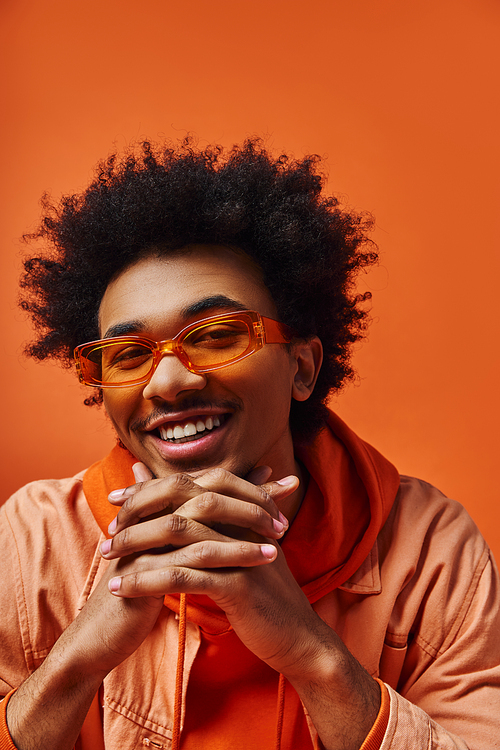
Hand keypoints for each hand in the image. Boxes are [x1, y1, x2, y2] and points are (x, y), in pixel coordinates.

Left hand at [101, 464, 381, 749]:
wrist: (298, 637)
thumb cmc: (264, 595)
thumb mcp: (240, 552)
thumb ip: (216, 526)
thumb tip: (186, 508)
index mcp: (241, 510)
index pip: (188, 485)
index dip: (148, 489)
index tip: (117, 500)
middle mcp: (242, 522)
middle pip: (179, 501)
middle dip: (137, 512)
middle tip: (107, 529)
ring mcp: (241, 550)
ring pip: (176, 535)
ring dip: (134, 546)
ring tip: (105, 557)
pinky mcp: (238, 584)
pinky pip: (182, 576)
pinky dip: (147, 580)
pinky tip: (121, 589)